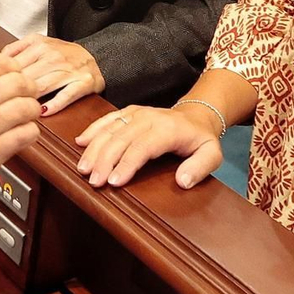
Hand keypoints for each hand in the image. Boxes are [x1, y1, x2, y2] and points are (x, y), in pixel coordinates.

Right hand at [0, 53, 40, 214]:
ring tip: (29, 113)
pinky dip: (29, 132)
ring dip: (32, 109)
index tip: (16, 73)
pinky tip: (24, 133)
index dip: (13, 66)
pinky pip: (23, 136)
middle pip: (16, 82)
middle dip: (29, 86)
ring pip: (24, 108)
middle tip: (29, 92)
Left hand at [2, 34, 101, 115]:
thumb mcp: (38, 42)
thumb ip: (16, 48)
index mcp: (39, 45)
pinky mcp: (84, 83)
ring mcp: (69, 70)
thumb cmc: (63, 54)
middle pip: (26, 77)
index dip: (2, 81)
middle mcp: (54, 56)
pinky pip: (66, 96)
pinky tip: (43, 112)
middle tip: (3, 106)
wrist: (96, 55)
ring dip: (29, 100)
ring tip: (19, 111)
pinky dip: (54, 105)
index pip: (14, 65)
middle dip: (13, 93)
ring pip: (43, 86)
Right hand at [75, 103, 221, 187]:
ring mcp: (137, 114)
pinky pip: (107, 119)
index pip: (143, 147)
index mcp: (168, 129)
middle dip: (104, 160)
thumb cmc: (201, 139)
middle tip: (93, 181)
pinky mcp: (128, 112)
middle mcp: (149, 118)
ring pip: (110, 129)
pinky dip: (93, 130)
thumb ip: (200, 168)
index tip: (113, 182)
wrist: (196, 115)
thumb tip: (182, 181)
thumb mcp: (213, 155)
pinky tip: (80, 143)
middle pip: (121, 138)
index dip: (127, 164)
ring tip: (83, 169)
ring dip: (94, 148)